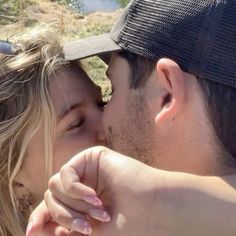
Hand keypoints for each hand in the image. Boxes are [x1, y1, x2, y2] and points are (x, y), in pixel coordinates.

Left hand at [27, 146, 166, 235]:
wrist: (151, 209)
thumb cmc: (125, 225)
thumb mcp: (90, 232)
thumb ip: (63, 227)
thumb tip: (34, 227)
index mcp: (80, 202)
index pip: (52, 207)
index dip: (39, 219)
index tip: (32, 233)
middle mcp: (81, 185)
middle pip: (50, 198)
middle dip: (64, 217)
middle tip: (87, 229)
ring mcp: (86, 171)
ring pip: (55, 186)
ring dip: (74, 205)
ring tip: (99, 211)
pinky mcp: (92, 157)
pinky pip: (66, 173)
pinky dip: (76, 189)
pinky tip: (95, 196)